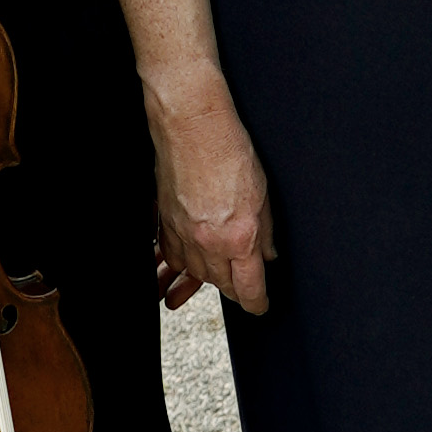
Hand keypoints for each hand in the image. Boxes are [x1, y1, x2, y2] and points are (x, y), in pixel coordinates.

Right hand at [147, 77, 276, 317]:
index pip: (249, 288)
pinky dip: (181, 263)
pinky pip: (172, 255)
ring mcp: (183, 233)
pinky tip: (186, 264)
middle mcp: (208, 242)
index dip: (257, 303)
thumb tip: (267, 255)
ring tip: (216, 281)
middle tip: (243, 291)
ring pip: (196, 273)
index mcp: (239, 237)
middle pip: (222, 285)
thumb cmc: (229, 149)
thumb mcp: (262, 193)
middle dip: (235, 290)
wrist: (191, 124)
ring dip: (208, 279)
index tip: (260, 306)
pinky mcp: (165, 221)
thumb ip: (265, 231)